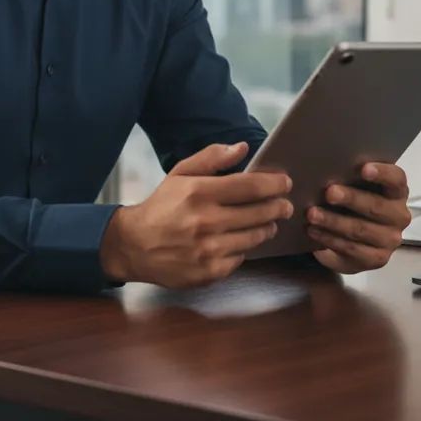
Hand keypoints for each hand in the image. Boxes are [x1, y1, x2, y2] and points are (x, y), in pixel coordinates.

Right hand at [99, 142, 293, 287]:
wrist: (135, 245)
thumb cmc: (162, 206)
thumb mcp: (180, 173)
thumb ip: (212, 158)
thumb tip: (242, 148)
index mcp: (199, 192)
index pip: (250, 186)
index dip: (273, 184)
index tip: (285, 182)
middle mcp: (206, 221)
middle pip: (259, 213)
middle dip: (279, 207)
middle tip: (285, 204)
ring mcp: (209, 250)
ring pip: (255, 237)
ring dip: (267, 227)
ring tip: (268, 221)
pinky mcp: (210, 272)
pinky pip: (241, 258)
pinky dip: (244, 248)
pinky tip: (241, 240)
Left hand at [308, 163, 411, 274]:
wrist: (353, 238)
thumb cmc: (353, 202)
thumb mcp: (354, 187)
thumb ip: (349, 176)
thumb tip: (325, 167)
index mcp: (397, 192)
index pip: (396, 179)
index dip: (382, 173)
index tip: (363, 168)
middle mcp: (399, 216)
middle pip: (376, 206)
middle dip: (350, 198)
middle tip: (329, 193)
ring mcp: (389, 240)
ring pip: (360, 229)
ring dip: (333, 221)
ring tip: (312, 214)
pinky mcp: (376, 259)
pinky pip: (351, 249)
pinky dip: (329, 239)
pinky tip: (313, 231)